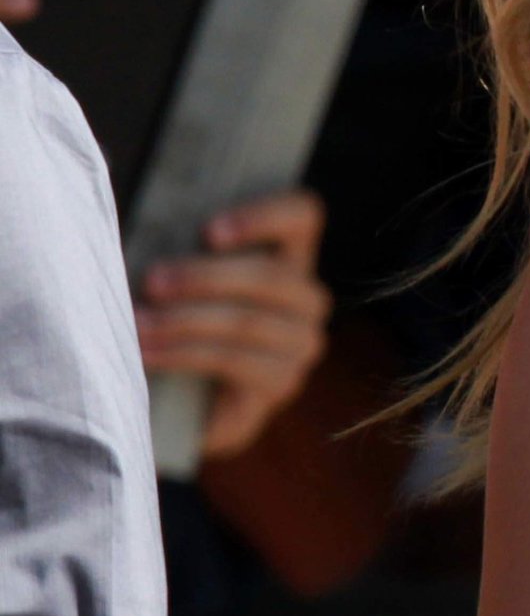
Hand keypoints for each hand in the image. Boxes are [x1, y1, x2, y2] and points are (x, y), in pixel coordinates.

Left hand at [137, 190, 333, 457]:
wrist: (173, 400)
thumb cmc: (173, 321)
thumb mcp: (178, 278)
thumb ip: (179, 249)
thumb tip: (154, 229)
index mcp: (288, 256)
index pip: (303, 216)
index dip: (265, 216)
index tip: (209, 232)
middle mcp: (306, 299)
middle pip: (272, 276)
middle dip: (205, 278)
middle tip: (151, 282)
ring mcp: (300, 344)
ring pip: (249, 322)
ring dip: (184, 321)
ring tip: (137, 323)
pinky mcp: (281, 384)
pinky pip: (235, 362)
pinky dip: (183, 355)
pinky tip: (148, 354)